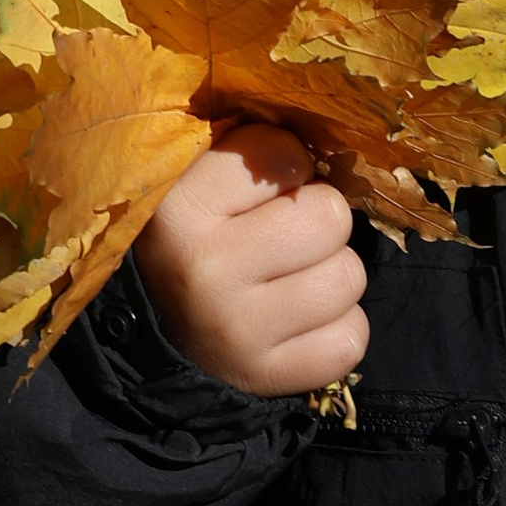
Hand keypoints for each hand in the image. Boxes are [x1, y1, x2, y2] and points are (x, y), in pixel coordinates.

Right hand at [134, 125, 368, 397]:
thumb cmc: (194, 239)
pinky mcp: (265, 377)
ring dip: (330, 275)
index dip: (287, 166)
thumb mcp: (195, 182)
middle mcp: (203, 271)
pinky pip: (350, 339)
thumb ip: (249, 149)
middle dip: (319, 221)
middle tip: (285, 237)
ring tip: (289, 280)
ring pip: (348, 278)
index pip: (285, 154)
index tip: (261, 189)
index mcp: (179, 209)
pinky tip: (298, 323)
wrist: (155, 336)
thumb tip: (331, 128)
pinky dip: (336, 329)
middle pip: (330, 216)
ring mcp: (235, 331)